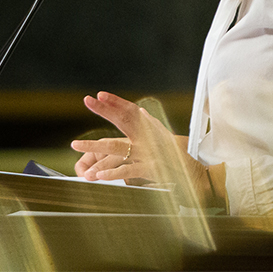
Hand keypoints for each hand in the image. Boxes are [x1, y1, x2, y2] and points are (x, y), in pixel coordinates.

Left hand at [71, 92, 208, 199]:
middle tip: (87, 100)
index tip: (99, 95)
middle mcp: (147, 138)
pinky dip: (112, 173)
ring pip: (116, 148)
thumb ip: (151, 125)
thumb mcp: (165, 138)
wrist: (196, 176)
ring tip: (75, 145)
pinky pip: (127, 171)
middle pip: (122, 120)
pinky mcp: (150, 170)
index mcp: (149, 130)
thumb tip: (141, 110)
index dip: (115, 102)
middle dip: (104, 110)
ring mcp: (148, 154)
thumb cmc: (179, 157)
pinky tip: (98, 174)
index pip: (130, 111)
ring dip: (94, 146)